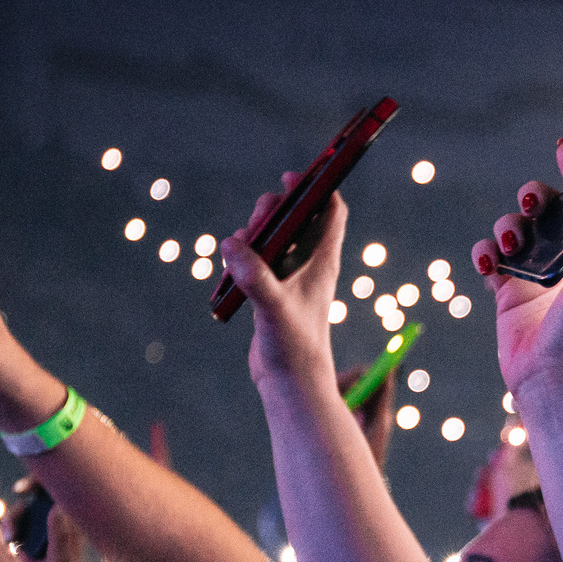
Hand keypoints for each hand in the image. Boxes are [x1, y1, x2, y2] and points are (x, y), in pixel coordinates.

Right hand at [218, 179, 345, 392]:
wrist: (291, 383)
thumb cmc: (294, 347)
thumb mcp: (273, 307)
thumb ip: (255, 276)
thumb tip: (233, 243)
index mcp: (323, 263)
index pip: (330, 212)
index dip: (316, 189)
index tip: (293, 177)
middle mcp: (310, 267)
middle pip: (294, 219)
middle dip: (272, 211)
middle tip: (256, 223)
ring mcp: (291, 280)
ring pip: (273, 239)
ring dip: (254, 234)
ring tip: (240, 246)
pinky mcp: (273, 293)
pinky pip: (258, 261)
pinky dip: (244, 256)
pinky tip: (232, 269)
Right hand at [472, 141, 562, 409]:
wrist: (553, 386)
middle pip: (545, 209)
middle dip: (534, 197)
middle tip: (533, 205)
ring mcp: (535, 275)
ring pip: (513, 229)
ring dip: (507, 226)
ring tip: (511, 245)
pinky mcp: (509, 294)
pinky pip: (490, 258)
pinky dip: (484, 252)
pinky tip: (489, 263)